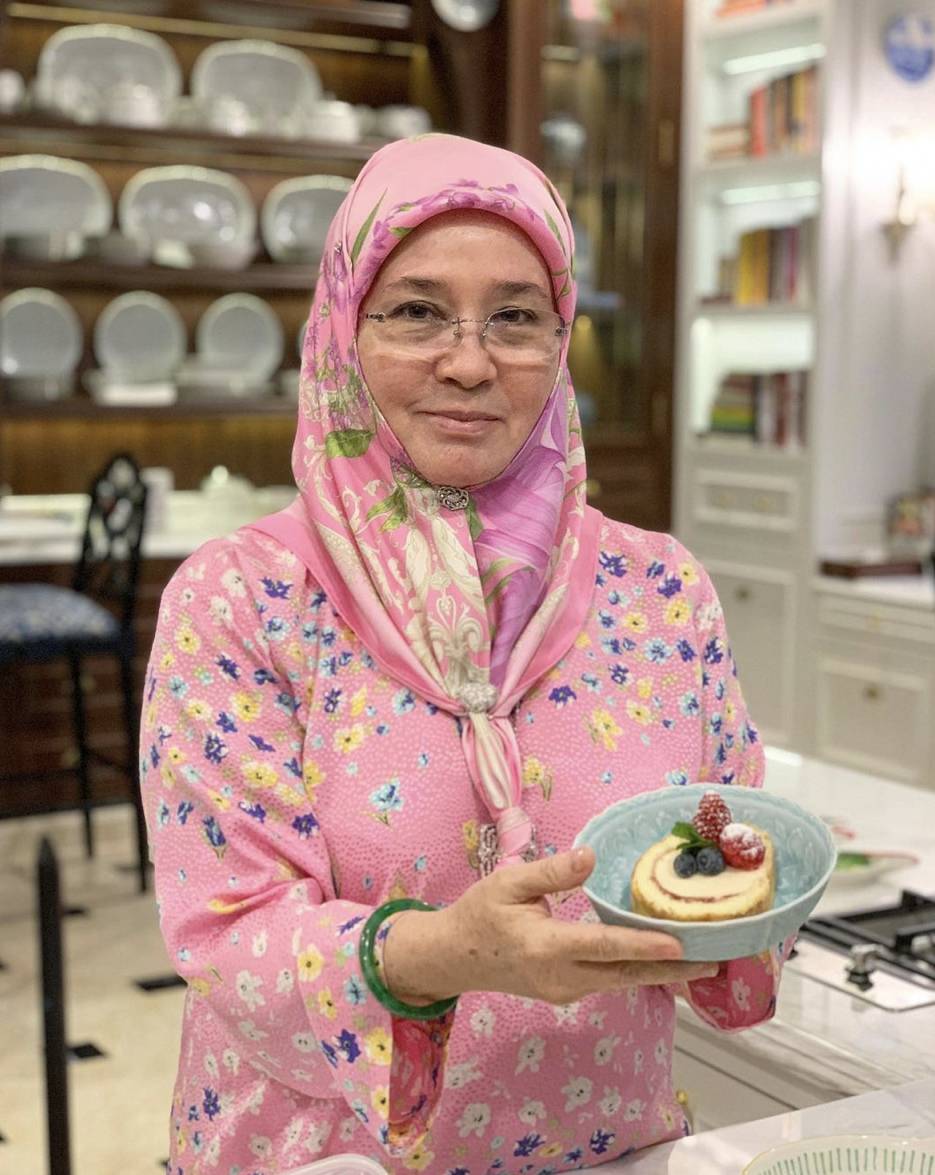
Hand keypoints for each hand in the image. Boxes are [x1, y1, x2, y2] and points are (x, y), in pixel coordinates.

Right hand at [382, 846, 718, 1005]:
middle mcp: (561, 977)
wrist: (454, 958)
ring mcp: (566, 990)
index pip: (603, 946)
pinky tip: (666, 960)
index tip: (680, 944)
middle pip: (626, 973)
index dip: (642, 944)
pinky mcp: (568, 992)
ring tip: (705, 962)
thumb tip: (590, 856)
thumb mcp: (508, 882)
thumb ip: (551, 872)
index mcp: (545, 947)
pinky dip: (640, 970)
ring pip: (622, 980)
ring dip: (663, 972)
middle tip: (717, 959)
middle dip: (673, 969)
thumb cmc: (480, 914)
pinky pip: (611, 981)